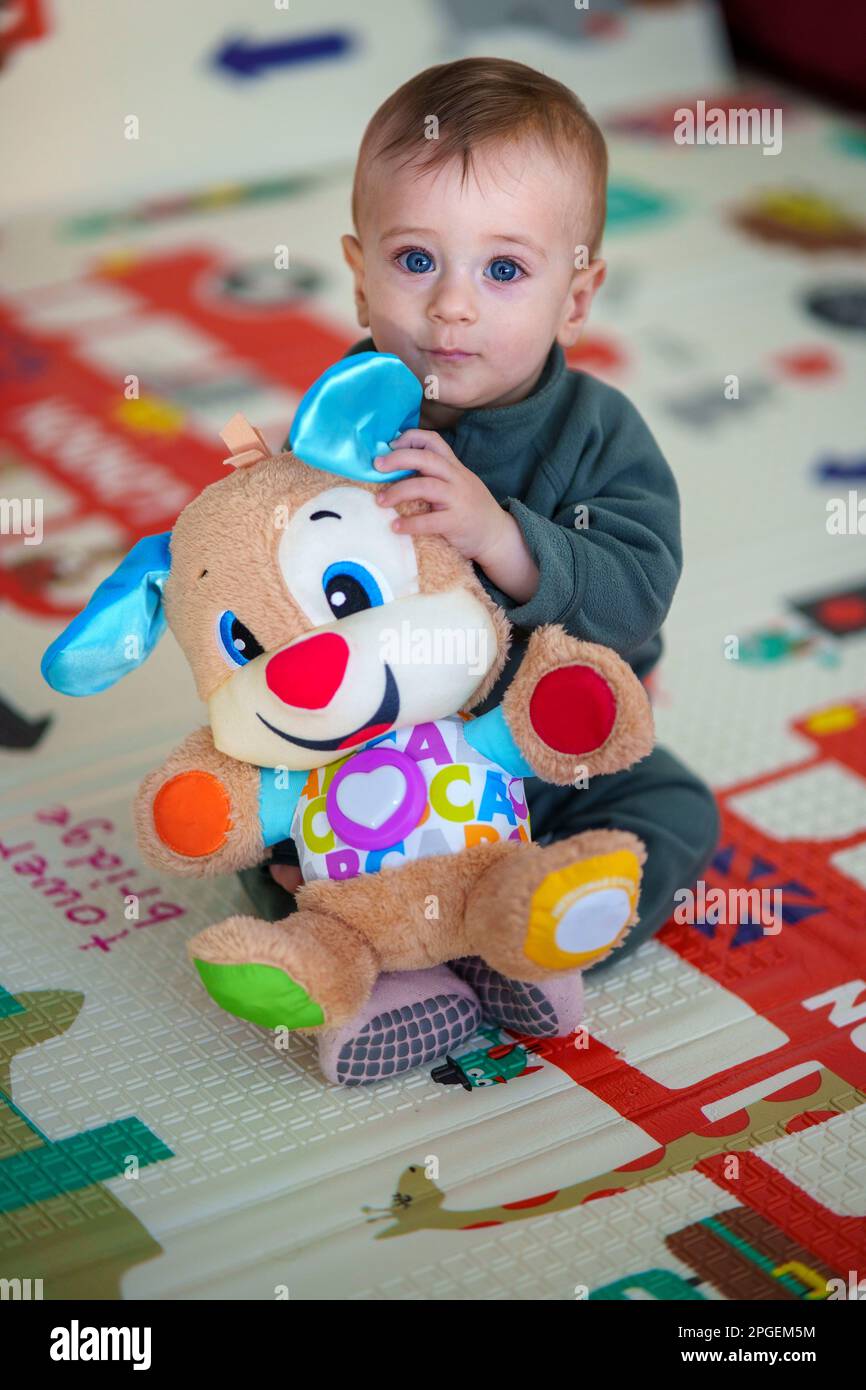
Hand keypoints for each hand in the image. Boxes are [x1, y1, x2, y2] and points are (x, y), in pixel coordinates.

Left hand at [373, 428, 509, 567]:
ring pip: (425, 486)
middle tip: (376, 466)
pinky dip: (410, 523)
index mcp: (454, 467)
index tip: (390, 446)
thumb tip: (400, 468)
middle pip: (426, 459)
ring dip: (398, 491)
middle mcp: (457, 478)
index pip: (434, 441)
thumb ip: (436, 475)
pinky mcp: (457, 522)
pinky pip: (430, 521)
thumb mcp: (458, 485)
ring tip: (380, 501)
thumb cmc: (471, 510)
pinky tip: (396, 527)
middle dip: (398, 459)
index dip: (411, 438)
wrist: (498, 535)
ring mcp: (458, 499)